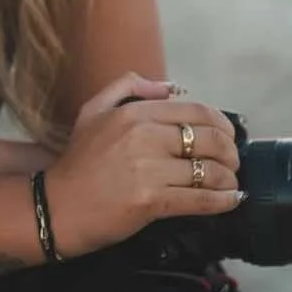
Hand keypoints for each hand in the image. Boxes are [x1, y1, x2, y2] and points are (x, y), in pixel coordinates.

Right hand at [46, 70, 242, 257]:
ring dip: (229, 178)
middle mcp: (145, 136)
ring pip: (209, 171)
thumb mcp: (94, 109)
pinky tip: (230, 200)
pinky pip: (199, 199)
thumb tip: (170, 88)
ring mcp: (149, 170)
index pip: (196, 111)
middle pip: (209, 139)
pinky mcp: (151, 201)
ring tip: (230, 183)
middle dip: (231, 152)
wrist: (59, 205)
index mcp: (135, 112)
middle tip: (233, 162)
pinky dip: (222, 201)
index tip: (228, 135)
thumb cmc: (79, 159)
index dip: (222, 123)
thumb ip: (128, 86)